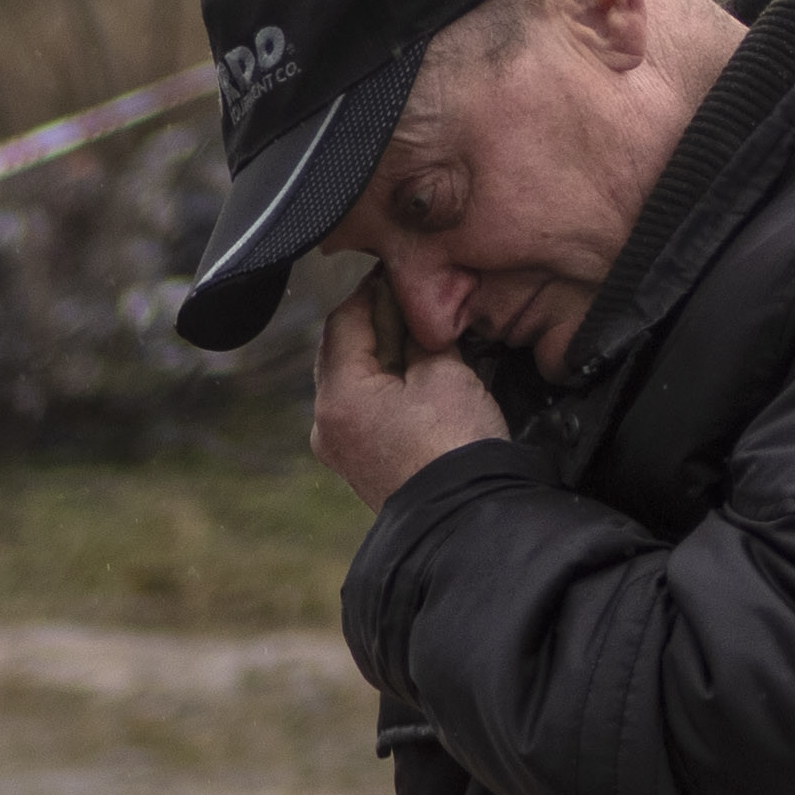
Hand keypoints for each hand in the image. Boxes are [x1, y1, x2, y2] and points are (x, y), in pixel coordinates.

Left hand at [305, 277, 507, 506]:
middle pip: (342, 350)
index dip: (375, 291)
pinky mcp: (360, 464)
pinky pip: (364, 409)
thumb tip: (412, 313)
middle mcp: (327, 424)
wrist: (467, 521)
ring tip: (419, 336)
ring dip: (382, 354)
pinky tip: (416, 374)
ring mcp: (340, 448)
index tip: (400, 274)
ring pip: (352, 381)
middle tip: (413, 302)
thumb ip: (420, 334)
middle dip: (376, 322)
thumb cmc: (457, 448)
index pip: (345, 320)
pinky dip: (385, 386)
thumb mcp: (444, 373)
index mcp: (339, 396)